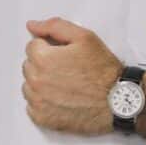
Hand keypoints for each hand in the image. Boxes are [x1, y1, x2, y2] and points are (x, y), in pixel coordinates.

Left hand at [21, 17, 121, 135]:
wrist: (116, 101)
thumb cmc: (102, 70)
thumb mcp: (84, 37)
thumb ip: (54, 26)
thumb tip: (32, 25)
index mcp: (43, 58)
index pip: (32, 46)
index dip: (50, 47)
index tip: (64, 55)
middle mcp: (36, 81)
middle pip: (29, 65)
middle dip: (44, 64)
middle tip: (67, 68)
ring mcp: (38, 102)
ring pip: (29, 86)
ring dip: (41, 83)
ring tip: (65, 83)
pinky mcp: (42, 119)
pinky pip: (32, 106)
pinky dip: (43, 102)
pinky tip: (61, 98)